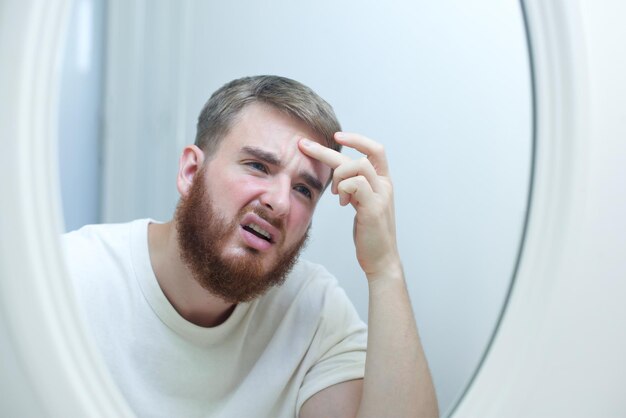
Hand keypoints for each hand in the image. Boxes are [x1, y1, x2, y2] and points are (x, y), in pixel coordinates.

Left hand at [299, 132, 399, 278]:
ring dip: (338, 176)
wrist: (381, 260)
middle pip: (359, 155)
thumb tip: (339, 176)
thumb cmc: (369, 234)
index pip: (376, 150)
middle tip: (302, 145)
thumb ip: (355, 188)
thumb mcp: (362, 205)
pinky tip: (343, 203)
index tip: (336, 136)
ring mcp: (381, 196)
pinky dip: (344, 189)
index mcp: (383, 182)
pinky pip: (356, 184)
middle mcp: (385, 185)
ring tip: (336, 195)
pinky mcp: (374, 209)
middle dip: (326, 150)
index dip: (357, 139)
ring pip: (358, 166)